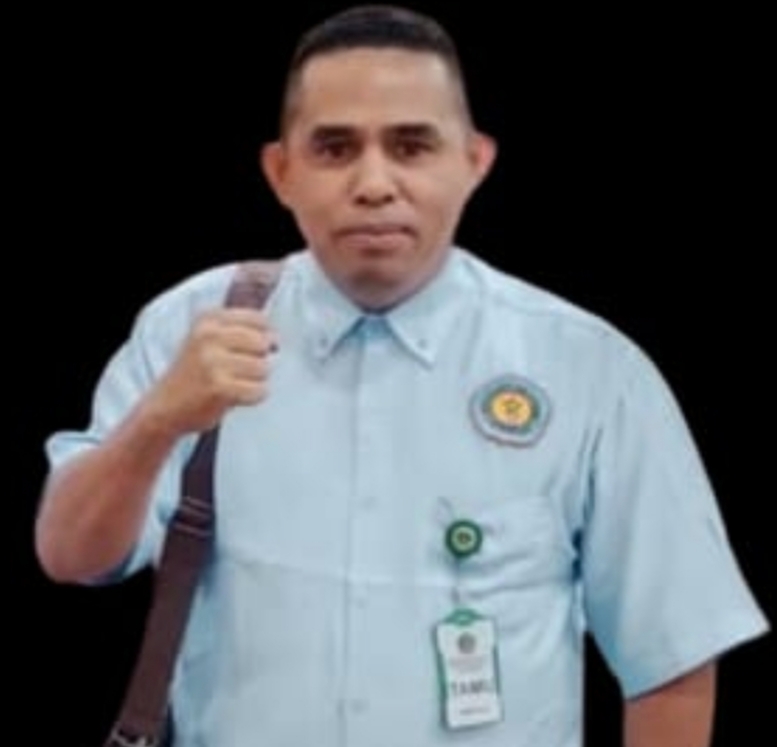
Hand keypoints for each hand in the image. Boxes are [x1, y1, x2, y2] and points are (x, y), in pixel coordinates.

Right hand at [142, 308, 277, 434]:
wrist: (165, 406)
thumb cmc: (194, 372)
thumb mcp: (207, 338)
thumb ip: (239, 330)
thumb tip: (275, 339)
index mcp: (208, 319)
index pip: (258, 319)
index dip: (265, 335)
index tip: (255, 348)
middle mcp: (208, 336)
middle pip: (263, 343)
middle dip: (259, 359)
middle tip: (240, 370)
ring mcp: (213, 362)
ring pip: (263, 368)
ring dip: (255, 380)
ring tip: (234, 383)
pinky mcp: (219, 388)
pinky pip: (259, 391)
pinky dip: (253, 396)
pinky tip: (236, 396)